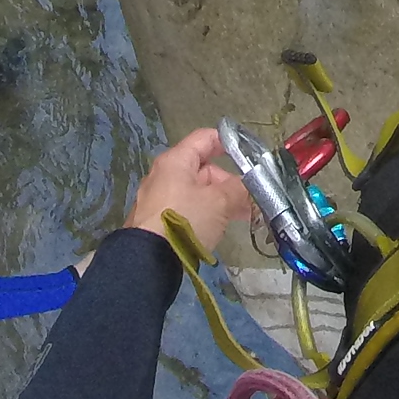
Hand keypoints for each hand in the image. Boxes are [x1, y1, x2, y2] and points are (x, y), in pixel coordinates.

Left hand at [123, 127, 251, 252]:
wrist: (148, 261)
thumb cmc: (185, 220)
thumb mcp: (220, 202)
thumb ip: (238, 189)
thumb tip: (248, 185)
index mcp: (176, 161)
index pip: (205, 138)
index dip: (229, 142)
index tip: (249, 155)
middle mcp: (163, 175)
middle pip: (202, 169)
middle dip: (229, 183)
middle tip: (250, 200)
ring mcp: (157, 199)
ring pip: (195, 192)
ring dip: (220, 201)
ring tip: (241, 217)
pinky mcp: (155, 221)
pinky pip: (185, 209)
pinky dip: (204, 214)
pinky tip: (217, 229)